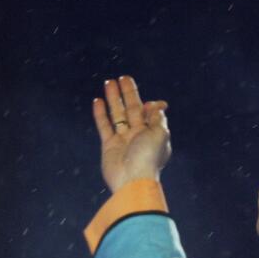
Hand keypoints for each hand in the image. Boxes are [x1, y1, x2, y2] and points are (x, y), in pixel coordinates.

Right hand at [92, 75, 171, 192]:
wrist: (132, 180)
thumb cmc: (148, 158)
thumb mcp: (160, 134)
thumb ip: (158, 118)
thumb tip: (158, 106)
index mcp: (154, 133)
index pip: (150, 113)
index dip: (150, 105)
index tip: (149, 101)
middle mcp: (139, 135)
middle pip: (132, 109)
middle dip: (128, 93)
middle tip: (123, 77)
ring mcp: (123, 140)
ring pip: (117, 114)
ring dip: (114, 99)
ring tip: (109, 82)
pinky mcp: (109, 146)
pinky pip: (104, 126)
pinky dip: (101, 114)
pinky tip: (98, 100)